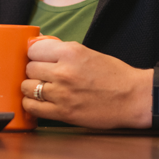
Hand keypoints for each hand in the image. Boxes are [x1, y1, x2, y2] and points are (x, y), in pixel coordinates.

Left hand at [21, 38, 152, 128]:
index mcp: (70, 52)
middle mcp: (63, 71)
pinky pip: (33, 107)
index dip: (35, 54)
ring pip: (27, 87)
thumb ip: (61, 50)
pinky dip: (31, 104)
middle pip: (29, 68)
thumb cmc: (112, 74)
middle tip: (42, 74)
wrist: (131, 98)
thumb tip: (36, 45)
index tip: (38, 58)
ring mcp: (62, 94)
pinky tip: (39, 101)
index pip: (33, 49)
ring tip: (40, 88)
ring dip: (31, 87)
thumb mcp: (86, 51)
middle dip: (34, 71)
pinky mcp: (63, 113)